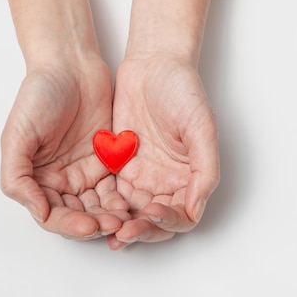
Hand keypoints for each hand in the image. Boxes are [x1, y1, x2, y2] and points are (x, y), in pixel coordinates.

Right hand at [0, 56, 129, 238]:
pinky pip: (115, 188)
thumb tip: (37, 211)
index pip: (51, 214)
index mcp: (35, 178)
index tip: (87, 226)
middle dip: (94, 224)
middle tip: (112, 226)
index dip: (68, 225)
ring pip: (98, 207)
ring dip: (109, 217)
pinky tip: (130, 204)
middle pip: (77, 216)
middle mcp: (59, 180)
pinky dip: (121, 200)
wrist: (71, 66)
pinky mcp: (107, 161)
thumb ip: (17, 176)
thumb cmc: (39, 95)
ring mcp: (84, 172)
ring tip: (124, 219)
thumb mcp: (16, 135)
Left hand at [107, 55, 219, 248]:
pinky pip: (111, 192)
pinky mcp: (118, 162)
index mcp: (189, 177)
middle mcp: (165, 181)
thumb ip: (204, 169)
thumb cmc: (183, 90)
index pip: (181, 216)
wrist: (153, 64)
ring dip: (119, 223)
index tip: (152, 212)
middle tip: (122, 232)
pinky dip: (104, 205)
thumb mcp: (201, 127)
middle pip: (153, 220)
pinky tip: (92, 210)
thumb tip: (196, 208)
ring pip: (131, 211)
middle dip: (140, 229)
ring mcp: (141, 173)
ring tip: (104, 228)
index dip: (168, 222)